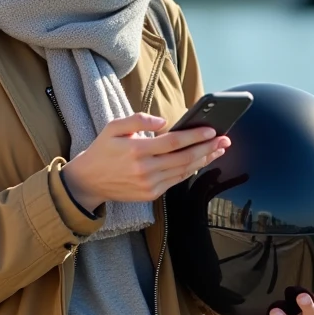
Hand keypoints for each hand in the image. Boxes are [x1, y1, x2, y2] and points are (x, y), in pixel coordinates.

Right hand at [62, 113, 230, 211]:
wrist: (88, 181)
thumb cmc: (103, 150)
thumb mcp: (113, 127)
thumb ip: (138, 120)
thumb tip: (163, 122)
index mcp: (136, 150)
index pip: (173, 142)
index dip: (195, 136)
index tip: (211, 130)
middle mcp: (145, 170)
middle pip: (184, 158)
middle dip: (207, 148)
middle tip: (225, 140)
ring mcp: (149, 185)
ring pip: (183, 171)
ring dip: (204, 160)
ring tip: (219, 150)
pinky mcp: (150, 194)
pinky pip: (176, 181)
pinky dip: (190, 171)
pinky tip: (200, 161)